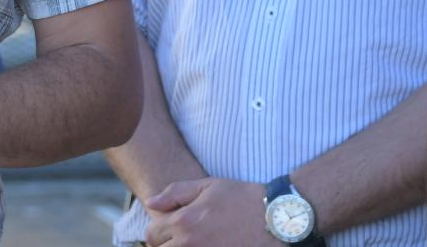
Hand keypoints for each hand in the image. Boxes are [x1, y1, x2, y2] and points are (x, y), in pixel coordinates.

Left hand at [144, 177, 267, 246]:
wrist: (276, 218)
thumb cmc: (242, 198)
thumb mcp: (207, 186)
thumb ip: (174, 193)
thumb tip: (150, 202)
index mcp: (185, 222)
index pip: (152, 234)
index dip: (158, 230)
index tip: (169, 227)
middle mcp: (191, 245)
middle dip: (167, 244)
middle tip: (182, 237)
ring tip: (194, 242)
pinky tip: (208, 245)